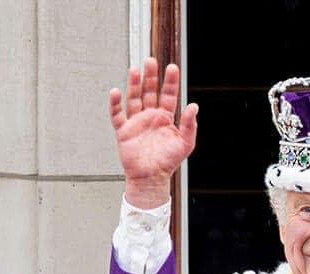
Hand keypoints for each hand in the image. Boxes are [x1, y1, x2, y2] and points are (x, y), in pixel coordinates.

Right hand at [110, 58, 198, 207]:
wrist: (151, 178)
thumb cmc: (168, 161)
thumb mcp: (186, 143)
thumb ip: (189, 124)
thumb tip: (194, 106)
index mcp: (165, 118)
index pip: (169, 95)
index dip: (170, 82)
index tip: (171, 67)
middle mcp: (150, 116)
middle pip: (150, 92)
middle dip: (151, 77)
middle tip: (151, 61)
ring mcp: (136, 122)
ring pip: (134, 98)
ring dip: (134, 84)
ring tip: (135, 69)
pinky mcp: (124, 131)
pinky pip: (117, 115)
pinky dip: (115, 104)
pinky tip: (115, 92)